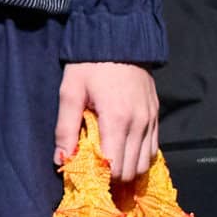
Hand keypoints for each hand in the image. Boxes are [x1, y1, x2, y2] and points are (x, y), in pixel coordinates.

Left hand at [55, 61, 159, 185]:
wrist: (119, 37)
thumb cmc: (90, 64)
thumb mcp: (70, 92)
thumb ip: (65, 128)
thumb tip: (61, 160)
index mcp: (116, 119)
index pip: (114, 167)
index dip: (101, 178)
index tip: (88, 177)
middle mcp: (138, 123)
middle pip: (131, 170)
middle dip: (114, 179)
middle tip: (97, 176)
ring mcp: (150, 120)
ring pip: (144, 163)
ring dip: (128, 171)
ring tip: (111, 168)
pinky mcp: (155, 115)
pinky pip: (153, 148)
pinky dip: (140, 157)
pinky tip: (125, 154)